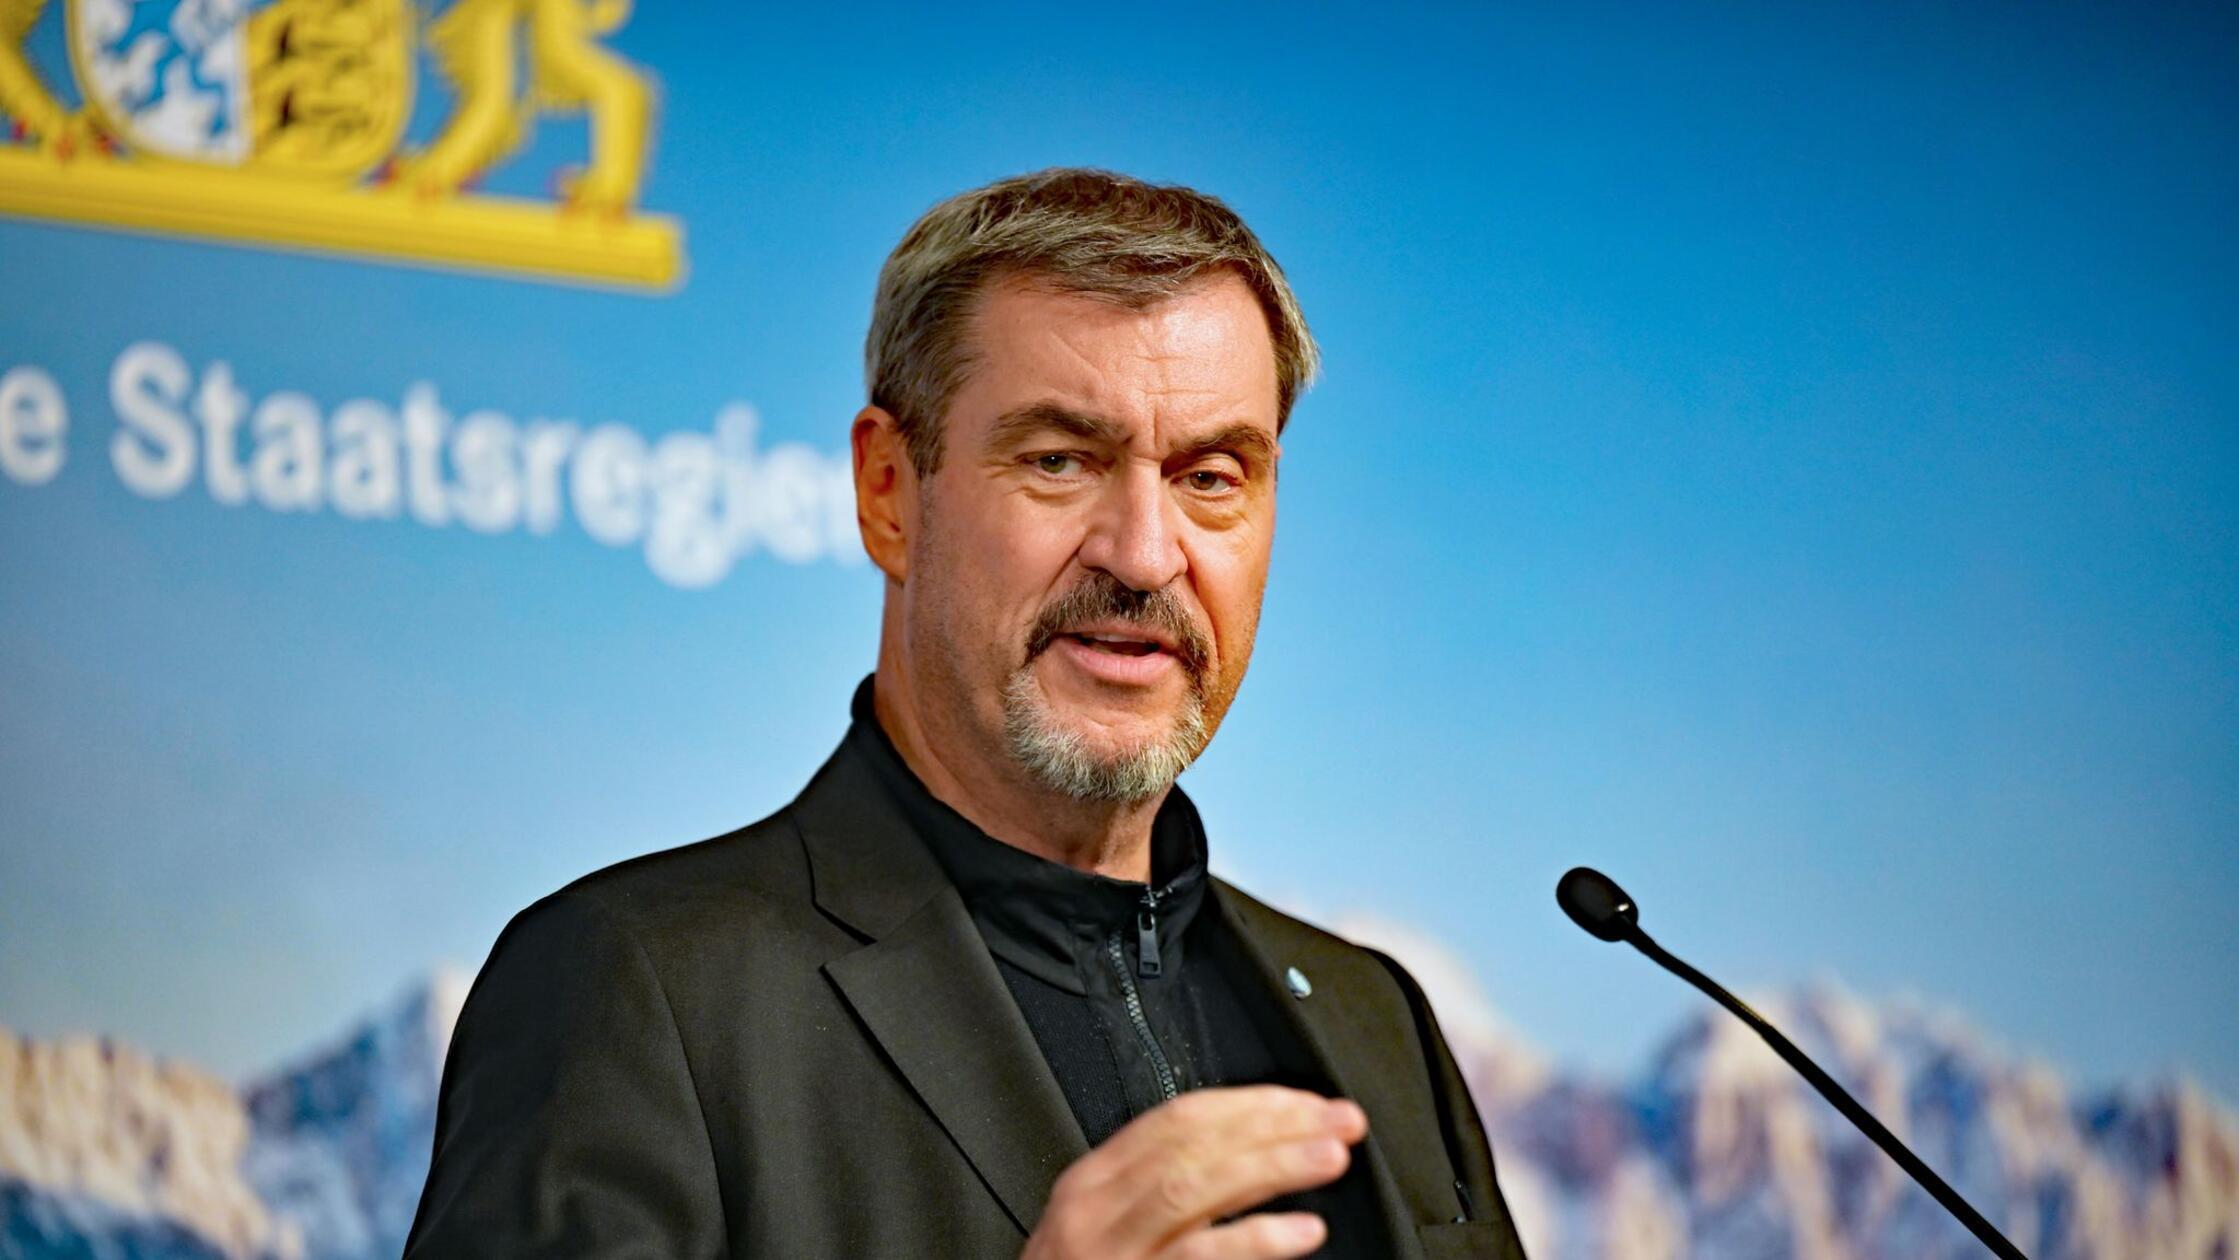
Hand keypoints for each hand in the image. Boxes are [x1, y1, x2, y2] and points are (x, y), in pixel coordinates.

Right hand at [1021, 1085, 1368, 1259]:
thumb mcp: (1101, 1227)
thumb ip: (1154, 1189)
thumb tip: (1247, 1157)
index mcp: (1093, 1182)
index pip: (1176, 1118)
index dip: (1249, 1103)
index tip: (1305, 1103)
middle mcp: (1098, 1210)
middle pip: (1193, 1142)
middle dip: (1273, 1123)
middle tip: (1338, 1119)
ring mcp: (1114, 1250)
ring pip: (1197, 1188)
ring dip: (1273, 1167)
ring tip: (1330, 1158)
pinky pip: (1202, 1257)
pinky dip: (1257, 1239)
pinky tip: (1302, 1231)